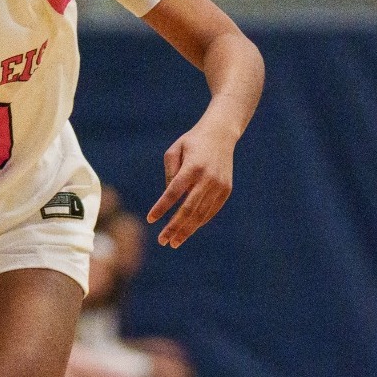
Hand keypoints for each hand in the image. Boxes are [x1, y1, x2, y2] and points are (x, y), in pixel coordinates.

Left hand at [147, 123, 235, 247]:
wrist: (221, 135)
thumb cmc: (192, 142)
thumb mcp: (175, 150)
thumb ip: (170, 173)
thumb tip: (169, 198)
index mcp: (192, 167)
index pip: (173, 192)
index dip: (162, 207)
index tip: (150, 219)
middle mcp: (207, 178)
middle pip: (188, 209)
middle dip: (174, 227)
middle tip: (162, 241)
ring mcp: (219, 185)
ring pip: (201, 214)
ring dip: (186, 230)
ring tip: (174, 242)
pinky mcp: (226, 190)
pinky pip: (211, 211)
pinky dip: (198, 222)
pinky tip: (188, 230)